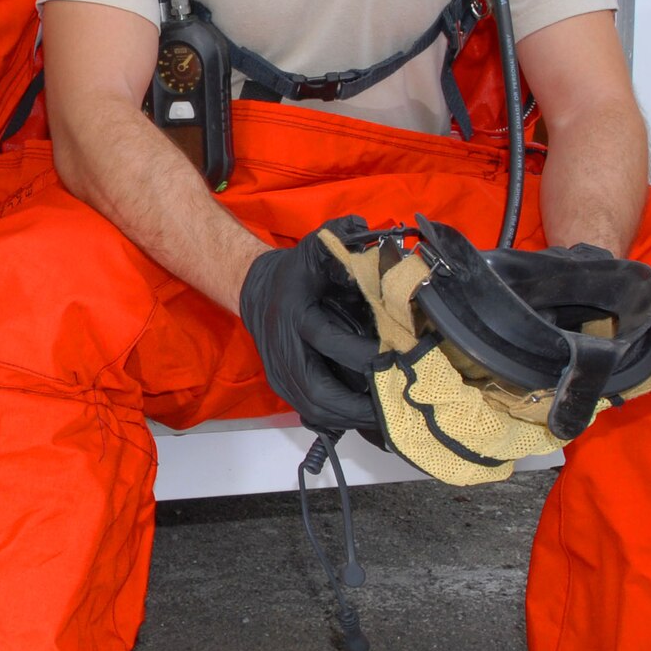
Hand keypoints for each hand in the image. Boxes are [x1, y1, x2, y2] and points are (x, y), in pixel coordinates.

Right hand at [238, 235, 379, 436]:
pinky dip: (338, 420)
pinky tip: (364, 420)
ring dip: (351, 418)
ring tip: (387, 418)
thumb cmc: (295, 271)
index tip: (394, 357)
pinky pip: (310, 413)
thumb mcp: (315, 248)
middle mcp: (283, 349)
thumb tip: (369, 230)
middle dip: (357, 404)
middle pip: (316, 391)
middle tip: (395, 404)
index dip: (359, 353)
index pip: (324, 338)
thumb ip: (341, 237)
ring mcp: (279, 372)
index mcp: (293, 313)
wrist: (256, 290)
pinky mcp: (282, 386)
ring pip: (313, 409)